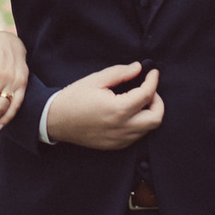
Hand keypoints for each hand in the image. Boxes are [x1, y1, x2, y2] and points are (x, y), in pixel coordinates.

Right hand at [45, 62, 163, 148]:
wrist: (56, 120)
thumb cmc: (74, 98)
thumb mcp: (96, 79)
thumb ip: (120, 72)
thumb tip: (138, 68)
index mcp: (118, 109)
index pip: (147, 95)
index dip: (153, 81)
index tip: (153, 73)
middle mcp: (122, 128)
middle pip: (156, 118)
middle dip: (157, 102)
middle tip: (148, 89)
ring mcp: (119, 140)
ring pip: (148, 129)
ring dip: (149, 113)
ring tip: (138, 100)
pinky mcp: (115, 146)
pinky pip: (136, 136)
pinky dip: (139, 123)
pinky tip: (129, 112)